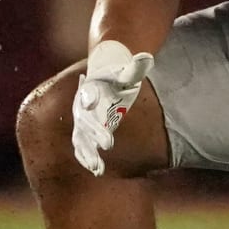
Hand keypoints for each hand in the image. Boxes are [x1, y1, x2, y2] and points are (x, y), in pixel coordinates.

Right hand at [71, 40, 153, 176]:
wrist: (101, 81)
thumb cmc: (116, 78)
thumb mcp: (126, 73)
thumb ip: (135, 68)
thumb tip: (147, 57)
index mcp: (91, 89)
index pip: (89, 94)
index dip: (90, 98)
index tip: (92, 102)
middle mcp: (82, 107)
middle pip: (86, 121)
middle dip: (96, 133)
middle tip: (109, 143)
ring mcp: (82, 122)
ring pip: (81, 139)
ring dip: (88, 152)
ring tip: (98, 167)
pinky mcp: (84, 133)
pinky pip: (83, 147)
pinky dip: (88, 158)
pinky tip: (98, 171)